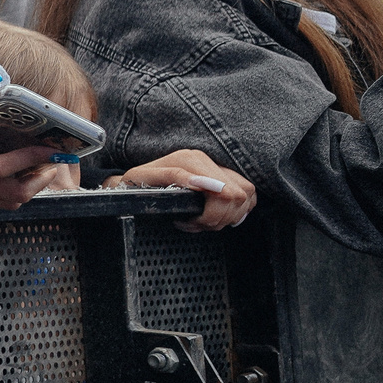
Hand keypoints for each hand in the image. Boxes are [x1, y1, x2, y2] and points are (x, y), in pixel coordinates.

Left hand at [104, 147, 255, 231]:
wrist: (135, 181)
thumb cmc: (137, 182)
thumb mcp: (143, 179)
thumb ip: (172, 177)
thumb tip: (198, 183)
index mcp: (189, 159)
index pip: (224, 192)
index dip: (211, 215)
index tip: (191, 222)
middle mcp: (205, 160)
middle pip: (238, 197)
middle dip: (218, 218)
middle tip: (195, 224)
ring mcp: (217, 167)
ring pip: (246, 196)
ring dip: (227, 216)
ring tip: (202, 221)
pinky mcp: (224, 177)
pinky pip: (248, 196)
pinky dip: (236, 211)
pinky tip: (215, 215)